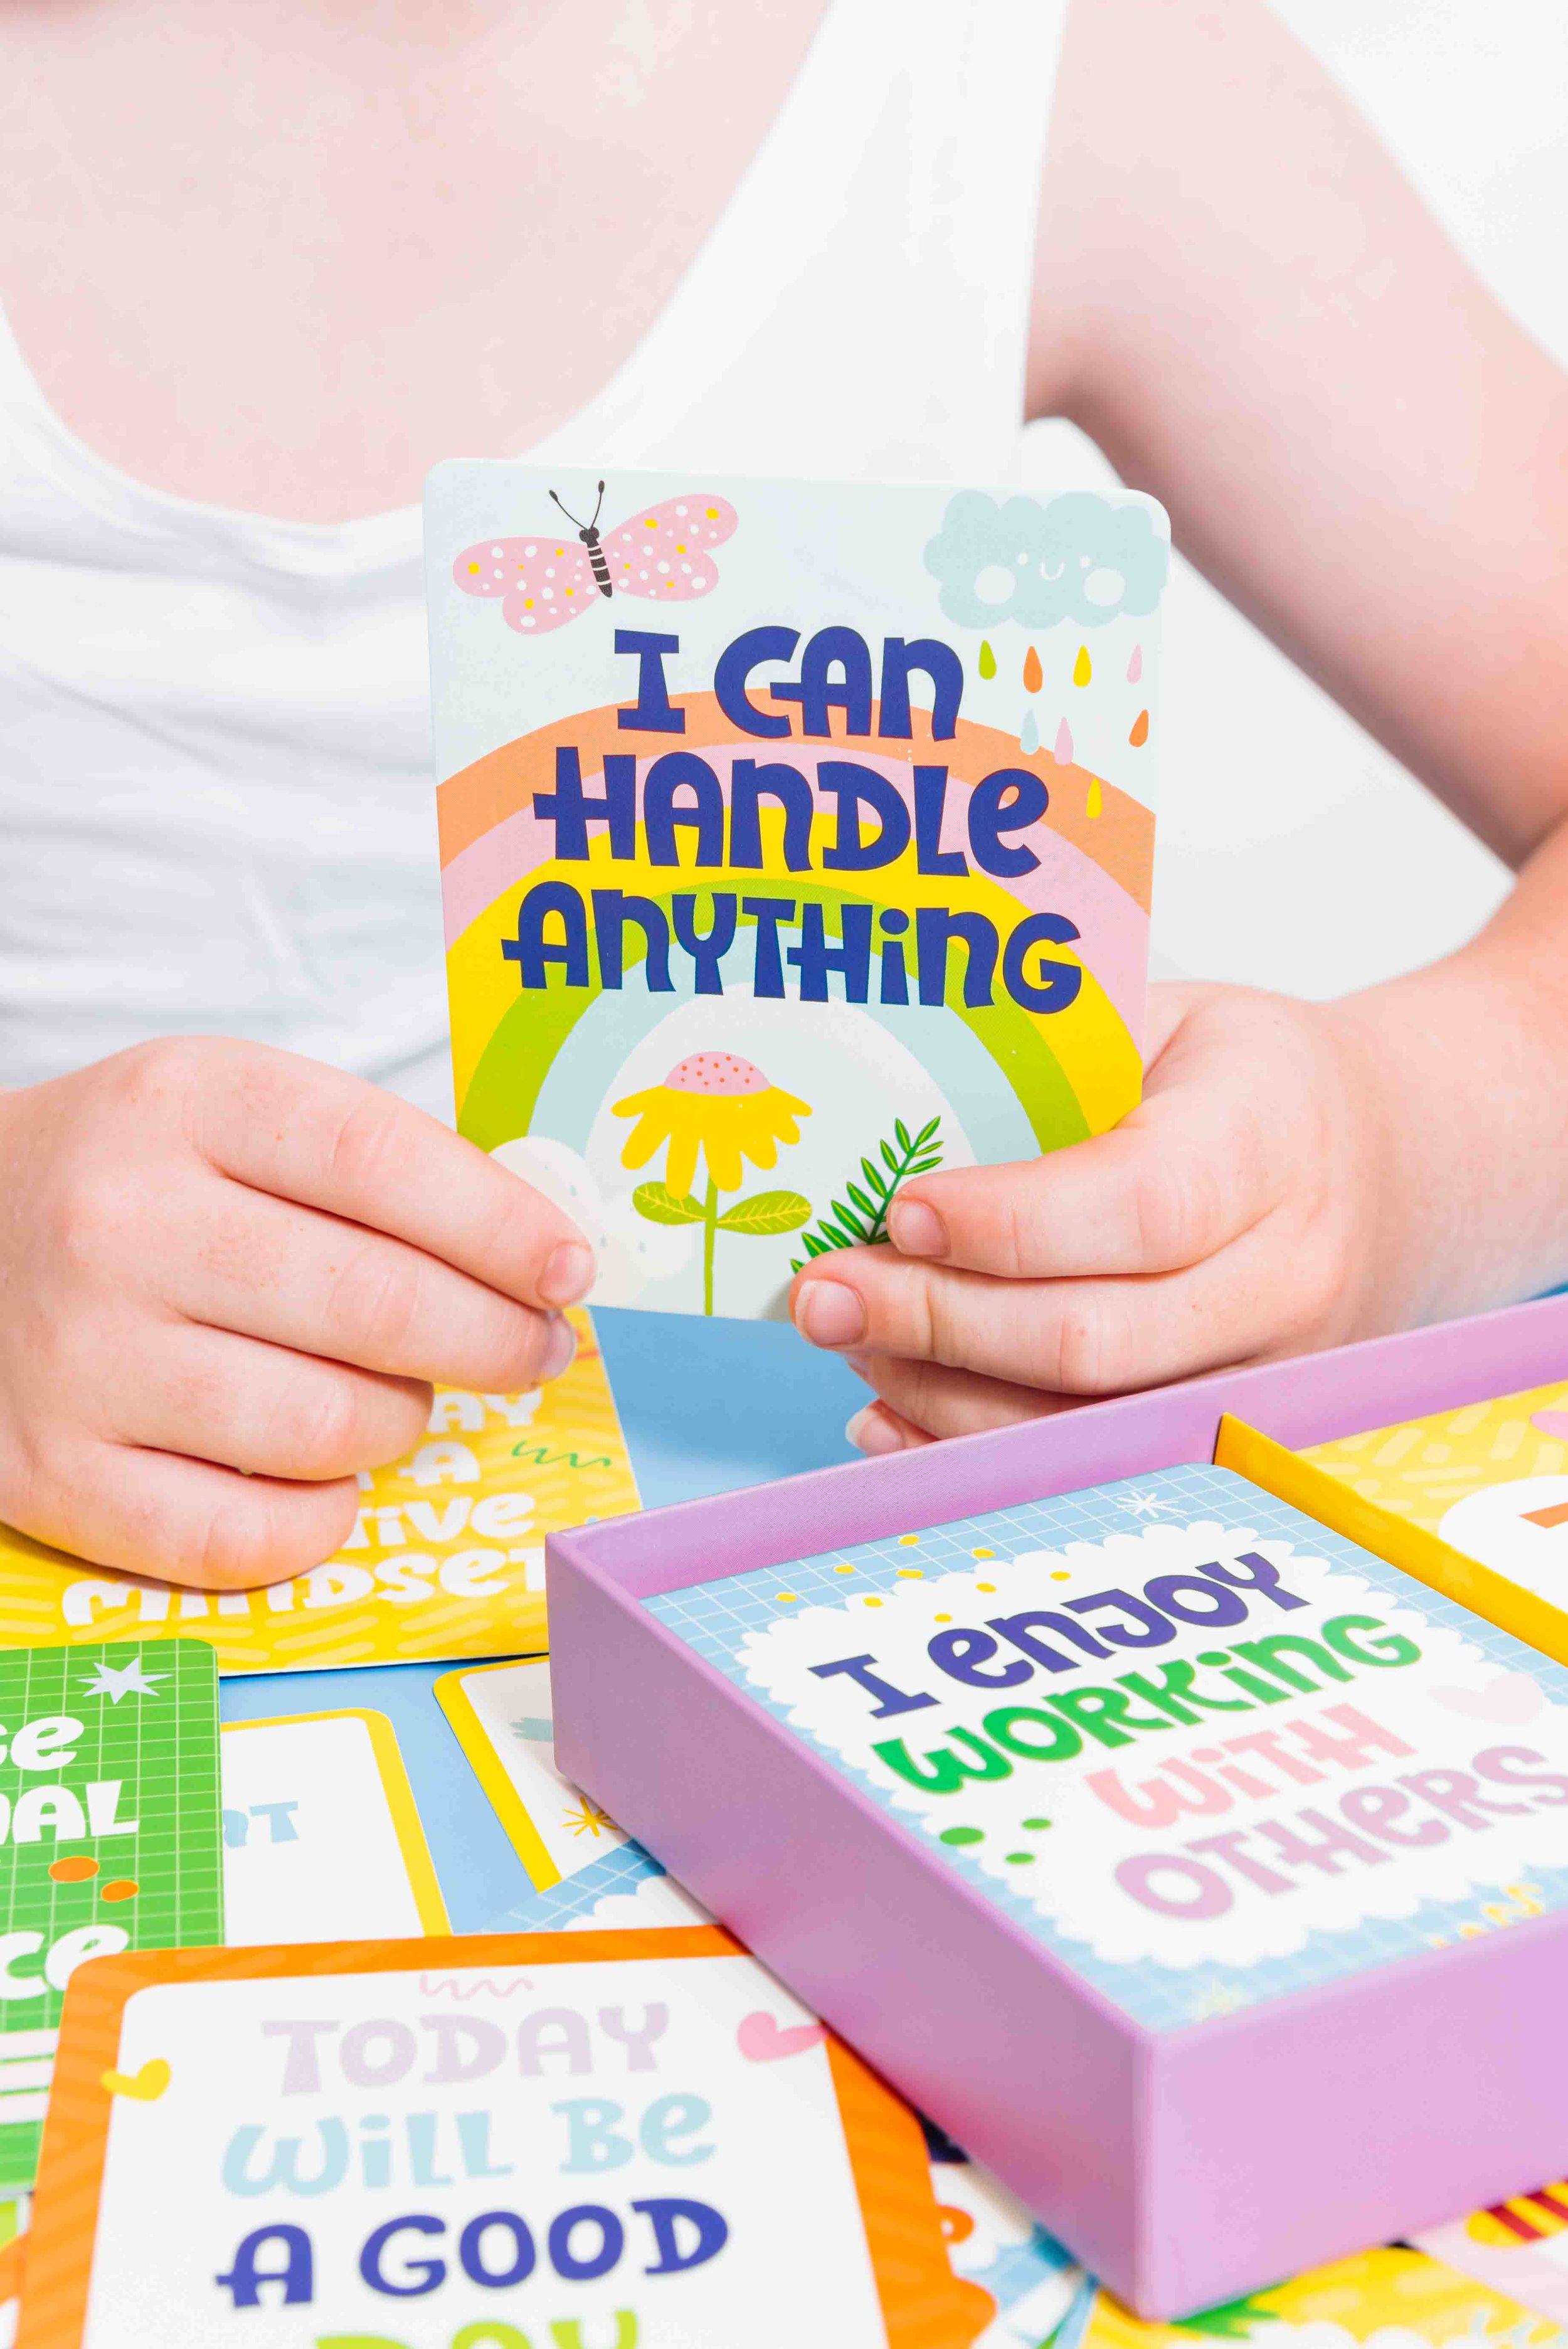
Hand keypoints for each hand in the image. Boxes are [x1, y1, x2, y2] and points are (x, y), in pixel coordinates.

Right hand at [0, 1039, 593, 1585]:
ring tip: (399, 1399)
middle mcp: (120, 1224)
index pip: (381, 1163)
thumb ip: (375, 1170)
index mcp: (184, 1105)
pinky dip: (321, 1520)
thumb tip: (540, 1261)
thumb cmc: (137, 1179)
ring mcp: (79, 1358)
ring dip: (402, 1424)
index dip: (503, 1228)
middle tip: (532, 1350)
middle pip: (374, 1304)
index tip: (571, 1271)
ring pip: (326, 1427)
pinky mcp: (51, 1476)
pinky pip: (245, 1536)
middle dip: (494, 1340)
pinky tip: (331, 1480)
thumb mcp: (235, 1115)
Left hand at [789, 984, 1400, 1451]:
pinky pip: (1089, 1464)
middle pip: (1093, 1340)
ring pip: (1082, 1426)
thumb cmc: (1242, 1083)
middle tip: (824, 1292)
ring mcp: (1268, 1374)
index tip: (899, 1209)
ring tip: (847, 1335)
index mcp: (1269, 1139)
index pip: (1137, 1206)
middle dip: (934, 1322)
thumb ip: (1045, 1062)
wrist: (1391, 1165)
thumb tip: (872, 1117)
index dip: (1006, 1225)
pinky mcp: (1230, 1434)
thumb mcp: (1163, 1020)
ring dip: (937, 1393)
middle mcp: (1288, 1274)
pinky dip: (970, 1449)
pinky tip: (887, 1412)